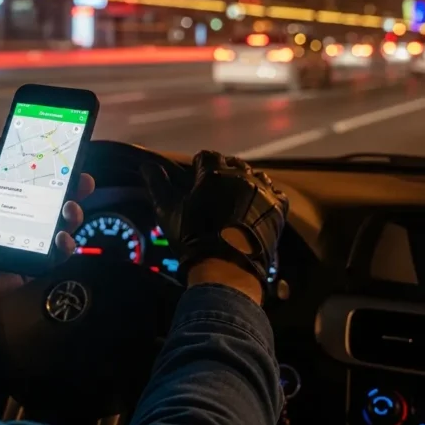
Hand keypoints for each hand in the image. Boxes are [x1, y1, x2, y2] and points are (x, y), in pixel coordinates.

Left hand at [0, 136, 95, 321]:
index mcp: (1, 197)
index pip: (31, 178)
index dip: (50, 167)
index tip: (65, 155)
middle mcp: (17, 217)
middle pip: (52, 199)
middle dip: (72, 188)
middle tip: (82, 181)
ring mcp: (26, 241)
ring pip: (59, 225)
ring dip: (72, 215)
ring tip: (70, 210)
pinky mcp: (30, 265)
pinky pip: (54, 255)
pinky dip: (64, 246)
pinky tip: (62, 239)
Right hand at [141, 151, 287, 294]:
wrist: (227, 268)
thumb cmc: (193, 238)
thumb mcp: (168, 210)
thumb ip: (157, 184)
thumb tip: (146, 165)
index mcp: (214, 173)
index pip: (207, 155)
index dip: (199, 165)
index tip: (196, 177)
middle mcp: (241, 176)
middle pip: (233, 163)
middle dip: (223, 171)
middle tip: (215, 189)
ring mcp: (262, 192)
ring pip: (256, 175)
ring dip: (246, 181)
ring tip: (237, 198)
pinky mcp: (278, 209)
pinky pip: (276, 192)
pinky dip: (267, 195)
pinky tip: (257, 206)